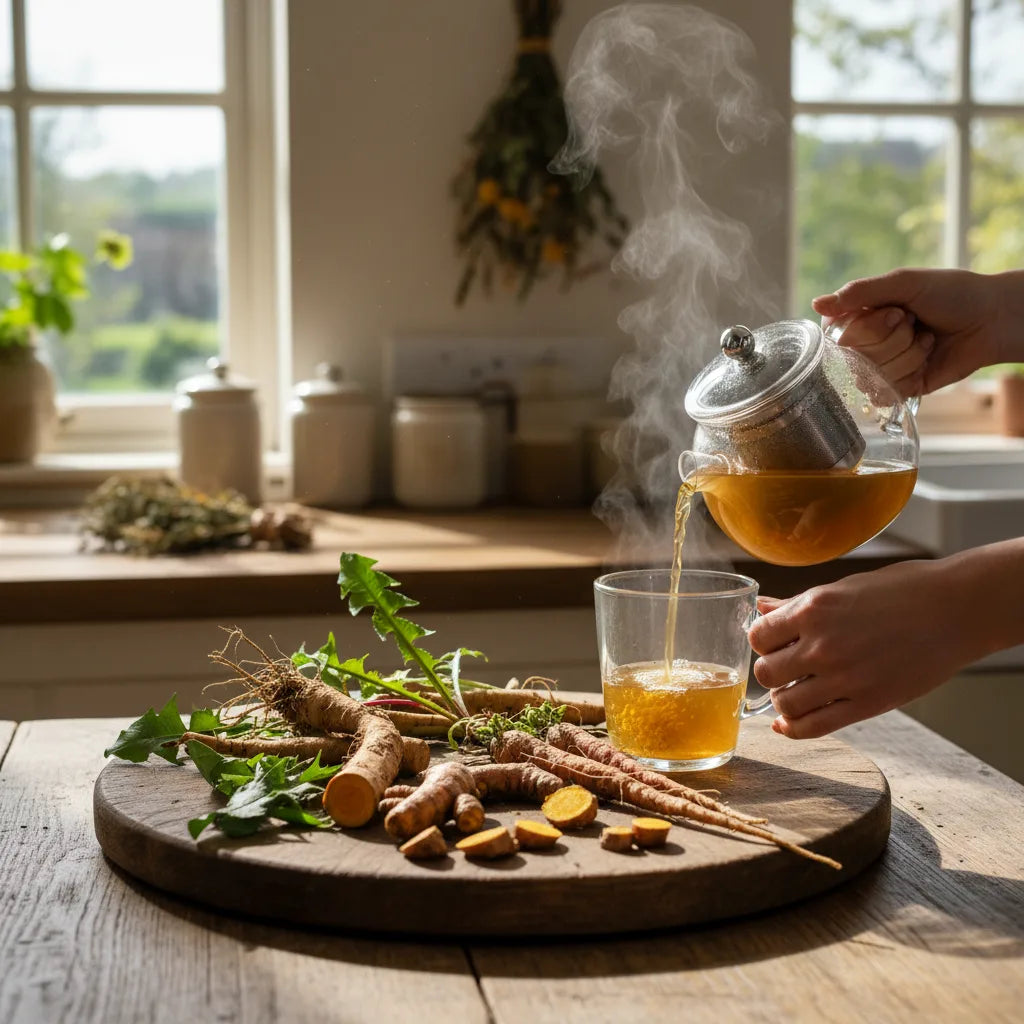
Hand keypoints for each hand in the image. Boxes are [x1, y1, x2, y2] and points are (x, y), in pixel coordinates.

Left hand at [746, 558, 993, 738]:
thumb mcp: (842, 588)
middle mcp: (822, 645)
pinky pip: (814, 727)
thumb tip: (761, 607)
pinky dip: (793, 729)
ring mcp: (844, 678)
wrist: (956, 610)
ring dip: (783, 700)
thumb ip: (797, 604)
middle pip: (765, 673)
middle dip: (770, 672)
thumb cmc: (902, 591)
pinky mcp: (867, 704)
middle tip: (786, 668)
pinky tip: (787, 724)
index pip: (758, 636)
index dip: (762, 641)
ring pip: (785, 704)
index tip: (775, 642)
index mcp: (813, 609)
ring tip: (797, 690)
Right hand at [812, 267, 1023, 395]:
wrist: (991, 319)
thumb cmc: (952, 293)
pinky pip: (888, 390)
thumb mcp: (904, 282)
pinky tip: (927, 358)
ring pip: (874, 374)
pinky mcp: (898, 387)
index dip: (867, 327)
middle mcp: (865, 343)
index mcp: (860, 315)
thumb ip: (859, 292)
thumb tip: (816, 304)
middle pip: (856, 355)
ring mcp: (880, 367)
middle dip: (894, 337)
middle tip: (914, 322)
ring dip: (909, 353)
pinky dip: (913, 372)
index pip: (837, 333)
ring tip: (926, 339)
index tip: (895, 312)